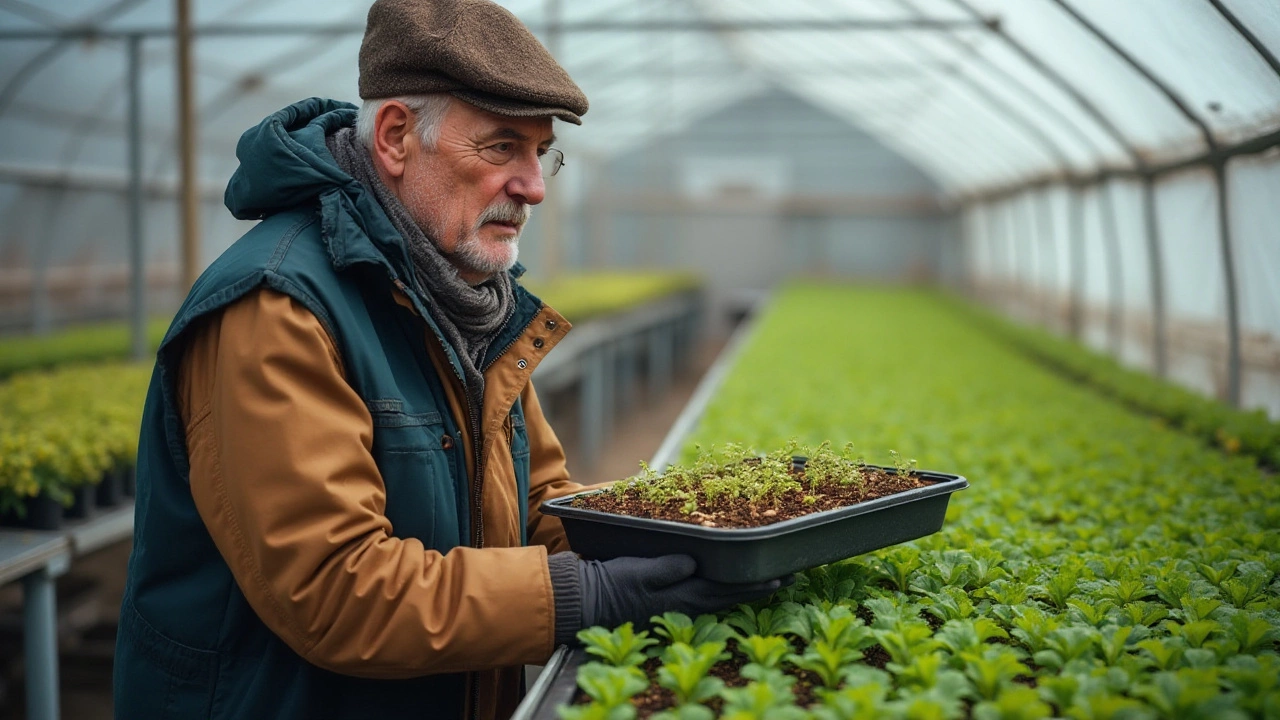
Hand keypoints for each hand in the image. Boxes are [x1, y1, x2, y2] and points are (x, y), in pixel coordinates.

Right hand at [578, 554, 786, 629]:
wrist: (587, 598)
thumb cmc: (611, 583)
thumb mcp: (637, 571)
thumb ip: (665, 568)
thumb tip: (693, 563)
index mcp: (682, 596)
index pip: (727, 590)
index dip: (754, 584)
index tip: (779, 577)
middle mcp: (685, 602)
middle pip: (730, 594)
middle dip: (759, 586)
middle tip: (788, 578)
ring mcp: (678, 602)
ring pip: (721, 595)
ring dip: (745, 588)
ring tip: (768, 580)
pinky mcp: (669, 598)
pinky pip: (706, 593)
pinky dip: (724, 587)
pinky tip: (729, 581)